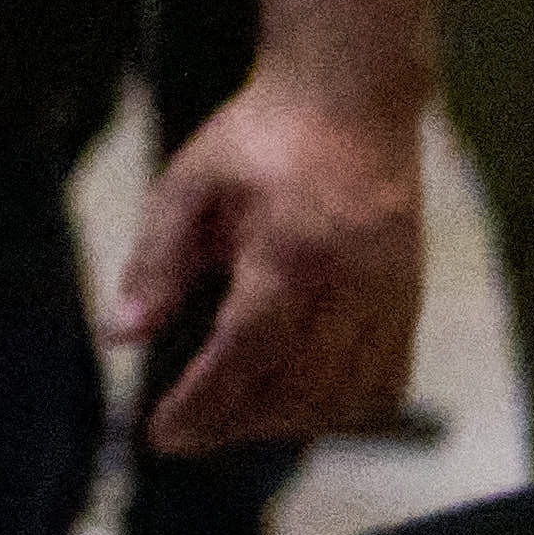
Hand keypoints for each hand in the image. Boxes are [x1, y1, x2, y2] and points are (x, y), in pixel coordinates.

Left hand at [122, 70, 424, 451]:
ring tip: (235, 417)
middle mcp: (352, 284)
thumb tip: (122, 335)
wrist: (351, 99)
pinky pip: (388, 379)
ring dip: (289, 422)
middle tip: (187, 429)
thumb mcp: (186, 187)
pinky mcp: (411, 298)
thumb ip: (155, 265)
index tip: (163, 435)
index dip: (204, 406)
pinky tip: (301, 403)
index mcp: (289, 254)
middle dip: (237, 423)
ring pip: (349, 396)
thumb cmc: (263, 138)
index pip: (244, 355)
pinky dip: (344, 406)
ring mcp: (392, 295)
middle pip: (299, 389)